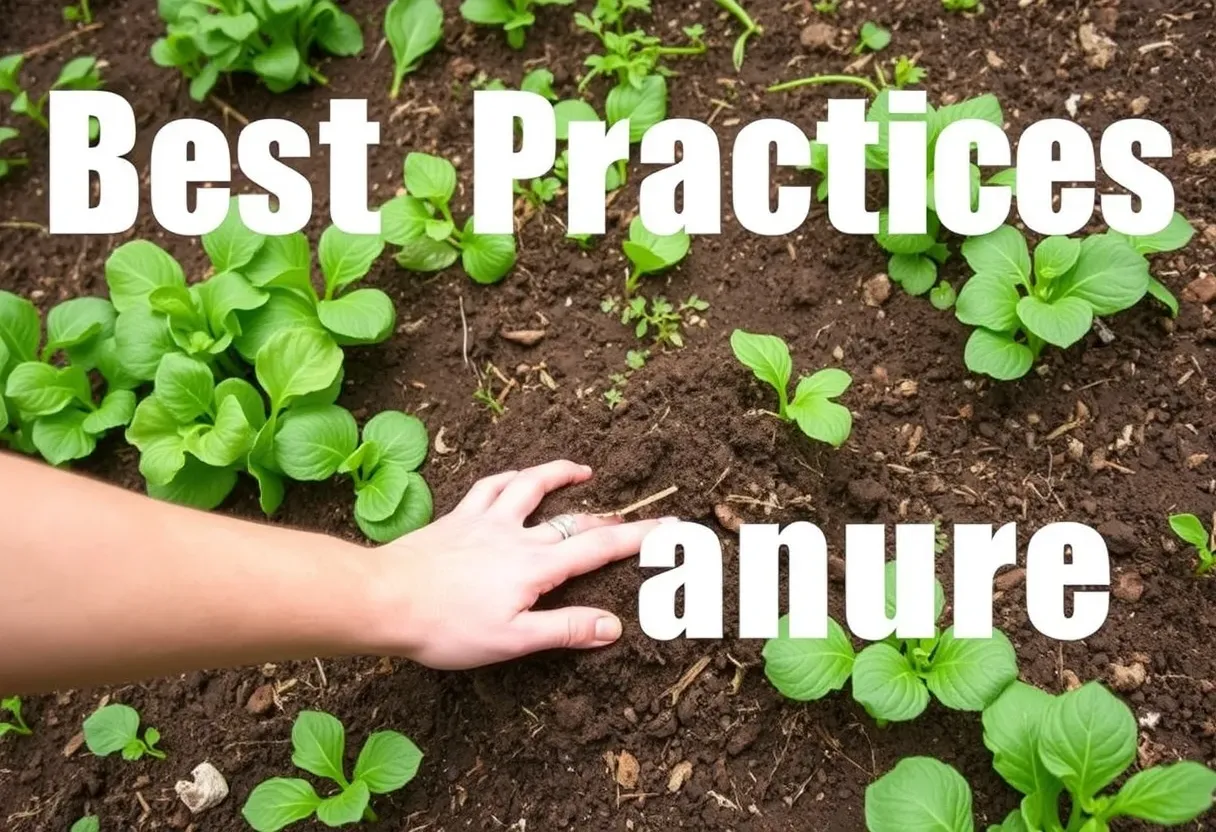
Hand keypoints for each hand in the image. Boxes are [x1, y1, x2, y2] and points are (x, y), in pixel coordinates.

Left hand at [366, 460, 667, 669]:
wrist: (383, 599)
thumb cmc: (445, 627)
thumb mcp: (512, 639)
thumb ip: (564, 628)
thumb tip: (613, 625)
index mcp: (535, 566)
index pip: (598, 547)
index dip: (638, 536)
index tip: (670, 527)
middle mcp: (516, 535)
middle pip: (573, 519)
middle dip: (610, 516)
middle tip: (633, 517)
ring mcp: (485, 521)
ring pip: (530, 486)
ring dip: (559, 475)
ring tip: (582, 470)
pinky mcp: (458, 518)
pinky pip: (489, 487)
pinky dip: (509, 477)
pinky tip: (515, 477)